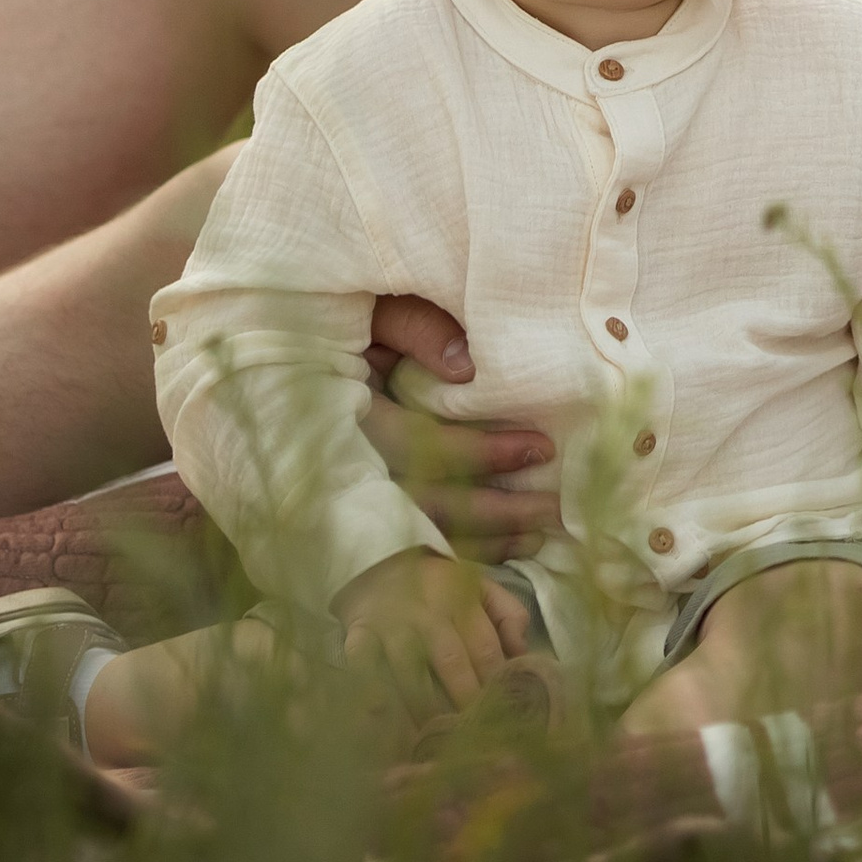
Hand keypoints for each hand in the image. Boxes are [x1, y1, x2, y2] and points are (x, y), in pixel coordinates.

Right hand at [332, 548, 530, 721]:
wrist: (380, 562)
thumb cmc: (439, 586)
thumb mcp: (480, 587)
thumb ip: (508, 616)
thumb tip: (525, 655)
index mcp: (461, 600)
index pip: (485, 648)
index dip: (495, 684)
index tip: (505, 717)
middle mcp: (427, 612)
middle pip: (450, 660)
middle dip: (464, 701)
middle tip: (473, 738)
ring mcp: (391, 624)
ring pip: (408, 669)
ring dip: (422, 708)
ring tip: (434, 744)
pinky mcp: (359, 634)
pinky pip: (362, 666)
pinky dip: (369, 692)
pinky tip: (380, 721)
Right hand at [364, 292, 559, 552]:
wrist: (306, 342)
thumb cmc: (354, 320)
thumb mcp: (380, 310)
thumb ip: (419, 330)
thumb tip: (467, 369)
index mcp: (353, 411)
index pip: (423, 444)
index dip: (484, 452)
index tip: (540, 449)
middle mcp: (351, 463)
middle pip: (427, 504)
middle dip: (496, 511)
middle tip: (554, 507)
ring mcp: (352, 493)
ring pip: (422, 532)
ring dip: (483, 540)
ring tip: (539, 536)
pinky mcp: (363, 509)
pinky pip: (413, 543)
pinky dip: (458, 551)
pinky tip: (501, 550)